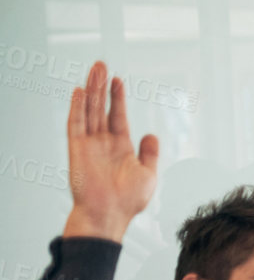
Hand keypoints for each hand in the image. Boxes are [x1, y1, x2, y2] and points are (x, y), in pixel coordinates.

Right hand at [64, 61, 158, 241]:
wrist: (110, 214)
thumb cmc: (129, 200)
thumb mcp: (148, 173)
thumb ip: (150, 153)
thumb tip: (151, 134)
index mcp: (120, 147)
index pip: (117, 115)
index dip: (117, 98)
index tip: (118, 80)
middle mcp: (103, 142)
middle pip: (101, 107)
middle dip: (101, 86)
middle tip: (101, 64)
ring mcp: (89, 144)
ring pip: (89, 110)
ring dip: (90, 90)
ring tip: (94, 69)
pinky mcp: (77, 149)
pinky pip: (76, 124)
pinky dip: (77, 107)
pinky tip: (79, 91)